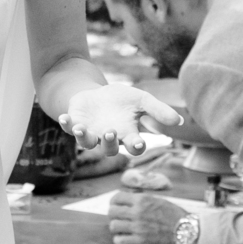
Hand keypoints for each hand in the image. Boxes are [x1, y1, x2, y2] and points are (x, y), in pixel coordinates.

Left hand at [60, 84, 181, 157]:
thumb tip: (179, 121)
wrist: (97, 94)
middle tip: (110, 133)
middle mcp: (108, 139)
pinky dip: (65, 124)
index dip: (137, 146)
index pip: (134, 147)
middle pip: (110, 149)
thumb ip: (158, 110)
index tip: (139, 142)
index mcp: (127, 135)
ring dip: (85, 138)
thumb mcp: (141, 100)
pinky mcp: (76, 124)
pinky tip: (63, 117)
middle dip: (109, 143)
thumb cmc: (121, 100)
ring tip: (83, 129)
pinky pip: (68, 128)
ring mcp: (91, 133)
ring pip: (87, 144)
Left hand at [107, 190, 182, 243]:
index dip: (114, 202)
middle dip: (113, 215)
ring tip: (122, 230)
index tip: (116, 206)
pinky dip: (120, 240)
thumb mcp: (159, 200)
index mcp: (142, 200)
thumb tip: (131, 200)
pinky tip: (125, 239)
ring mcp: (137, 227)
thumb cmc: (176, 216)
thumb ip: (144, 200)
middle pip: (112, 212)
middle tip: (119, 219)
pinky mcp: (140, 241)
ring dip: (116, 228)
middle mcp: (137, 212)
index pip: (117, 197)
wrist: (187, 230)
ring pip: (113, 226)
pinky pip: (119, 241)